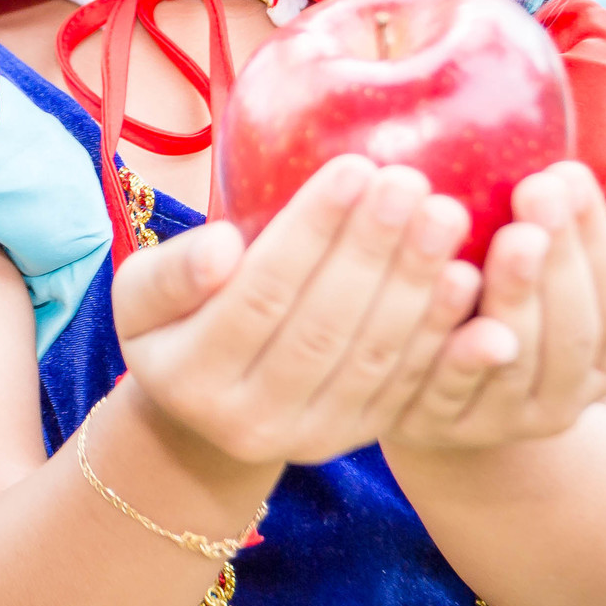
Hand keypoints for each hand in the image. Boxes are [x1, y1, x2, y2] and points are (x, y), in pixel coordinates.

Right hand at [113, 155, 488, 466]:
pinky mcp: (355, 437)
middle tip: (410, 181)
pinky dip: (439, 334)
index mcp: (191, 378)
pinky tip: (465, 279)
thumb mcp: (141, 299)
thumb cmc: (173, 326)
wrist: (206, 416)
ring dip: (415, 284)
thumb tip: (225, 246)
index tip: (353, 167)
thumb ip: (171, 273)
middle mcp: (251, 421)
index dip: (311, 232)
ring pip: (372, 357)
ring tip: (446, 214)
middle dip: (372, 249)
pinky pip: (404, 385)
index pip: (261, 295)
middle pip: (324, 327)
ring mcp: (309, 438)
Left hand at [380, 161, 605, 451]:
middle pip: (571, 333)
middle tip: (539, 189)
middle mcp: (560, 403)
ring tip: (510, 232)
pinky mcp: (436, 423)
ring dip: (516, 292)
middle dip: (560, 260)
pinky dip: (458, 341)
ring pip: (515, 358)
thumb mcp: (569, 285)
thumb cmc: (516, 317)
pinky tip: (454, 282)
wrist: (442, 405)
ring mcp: (499, 420)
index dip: (599, 242)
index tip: (572, 176)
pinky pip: (448, 384)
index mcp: (602, 366)